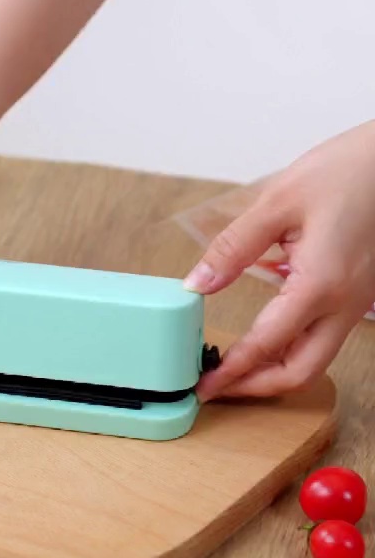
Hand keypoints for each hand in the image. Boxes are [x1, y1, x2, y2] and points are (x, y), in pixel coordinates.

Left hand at [184, 120, 374, 399]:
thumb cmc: (348, 170)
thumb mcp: (279, 202)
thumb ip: (234, 247)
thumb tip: (198, 283)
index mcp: (320, 283)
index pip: (266, 344)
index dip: (231, 371)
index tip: (203, 386)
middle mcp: (344, 303)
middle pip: (300, 372)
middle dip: (256, 388)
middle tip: (218, 388)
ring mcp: (356, 303)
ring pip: (316, 359)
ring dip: (275, 371)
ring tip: (236, 368)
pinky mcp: (359, 295)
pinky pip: (325, 337)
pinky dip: (293, 349)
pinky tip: (267, 339)